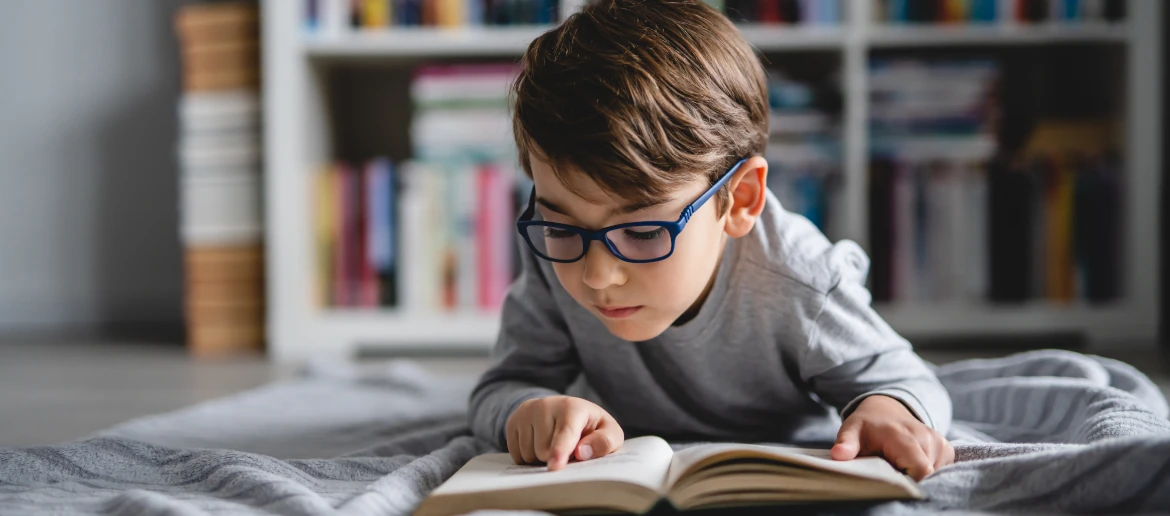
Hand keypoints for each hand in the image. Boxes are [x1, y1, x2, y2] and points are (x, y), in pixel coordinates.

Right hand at [506, 395, 623, 470]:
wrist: (564, 411)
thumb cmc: (591, 427)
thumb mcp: (609, 433)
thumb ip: (604, 442)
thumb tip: (583, 452)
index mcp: (572, 407)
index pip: (565, 433)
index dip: (560, 451)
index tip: (555, 466)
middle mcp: (545, 405)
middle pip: (544, 451)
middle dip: (555, 458)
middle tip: (567, 448)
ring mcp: (526, 412)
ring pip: (528, 454)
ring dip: (541, 459)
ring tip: (553, 444)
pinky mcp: (512, 421)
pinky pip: (516, 454)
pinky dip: (528, 456)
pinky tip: (539, 444)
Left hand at [830, 395, 953, 480]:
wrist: (885, 409)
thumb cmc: (867, 425)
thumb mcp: (851, 430)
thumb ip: (846, 443)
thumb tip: (839, 455)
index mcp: (903, 435)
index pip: (920, 470)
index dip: (909, 482)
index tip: (893, 483)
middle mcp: (926, 437)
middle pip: (928, 475)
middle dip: (911, 480)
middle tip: (892, 472)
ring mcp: (939, 442)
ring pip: (935, 473)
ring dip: (918, 475)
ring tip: (899, 465)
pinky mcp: (946, 448)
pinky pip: (941, 469)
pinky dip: (928, 471)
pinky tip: (910, 463)